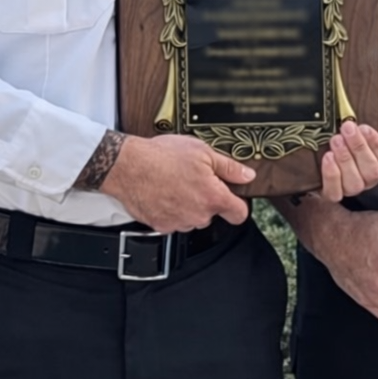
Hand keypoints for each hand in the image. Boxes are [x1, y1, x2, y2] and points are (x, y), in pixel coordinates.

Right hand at [99, 134, 254, 232]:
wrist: (129, 166)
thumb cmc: (163, 156)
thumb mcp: (203, 152)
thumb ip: (229, 167)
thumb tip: (247, 175)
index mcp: (213, 197)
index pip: (239, 214)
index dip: (238, 204)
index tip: (233, 197)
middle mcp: (198, 216)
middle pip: (213, 213)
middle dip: (207, 198)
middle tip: (195, 178)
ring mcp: (179, 223)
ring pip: (193, 217)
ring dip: (189, 204)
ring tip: (176, 182)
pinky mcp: (161, 226)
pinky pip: (174, 220)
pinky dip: (171, 209)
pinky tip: (164, 191)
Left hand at [319, 115, 377, 201]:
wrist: (326, 120)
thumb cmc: (353, 122)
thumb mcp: (377, 120)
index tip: (364, 127)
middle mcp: (369, 177)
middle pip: (373, 172)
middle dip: (359, 148)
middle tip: (347, 128)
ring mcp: (352, 186)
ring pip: (355, 184)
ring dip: (345, 159)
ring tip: (336, 140)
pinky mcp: (332, 190)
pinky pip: (335, 193)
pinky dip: (332, 175)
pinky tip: (328, 157)